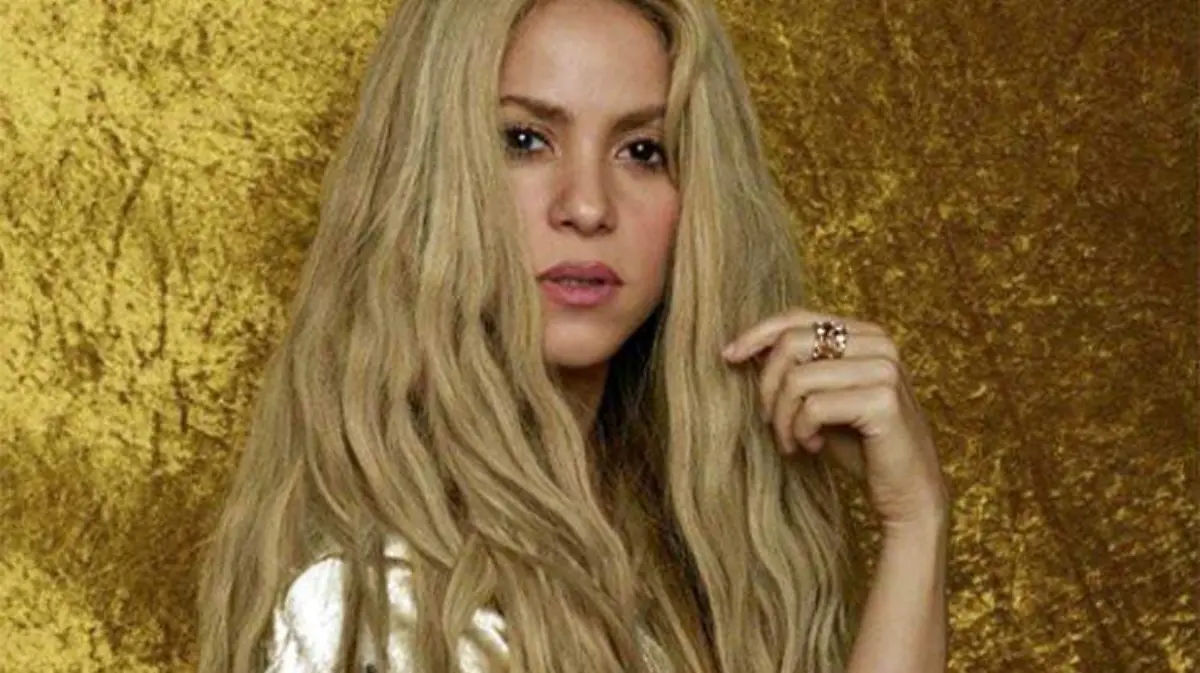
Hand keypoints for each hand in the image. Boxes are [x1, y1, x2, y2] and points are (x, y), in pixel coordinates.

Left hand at [722, 309, 947, 528]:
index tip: (728, 356)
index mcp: (865, 335)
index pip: (798, 317)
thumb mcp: (818, 399)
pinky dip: (800, 431)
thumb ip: (793, 369)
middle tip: (769, 422)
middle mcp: (879, 344)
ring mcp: (884, 369)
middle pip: (791, 344)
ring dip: (782, 418)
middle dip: (767, 387)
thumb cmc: (859, 446)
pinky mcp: (883, 400)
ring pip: (797, 378)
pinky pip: (814, 407)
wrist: (905, 491)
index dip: (757, 334)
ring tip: (792, 441)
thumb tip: (743, 348)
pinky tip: (812, 447)